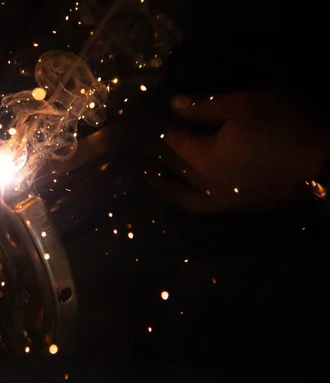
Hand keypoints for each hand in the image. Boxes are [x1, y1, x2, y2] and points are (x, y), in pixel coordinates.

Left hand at [152, 90, 329, 212]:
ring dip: (164, 186)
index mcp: (204, 159)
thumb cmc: (285, 126)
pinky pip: (200, 206)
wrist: (327, 166)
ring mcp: (222, 202)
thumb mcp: (244, 105)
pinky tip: (184, 192)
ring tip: (150, 177)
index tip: (151, 121)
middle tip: (140, 147)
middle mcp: (206, 185)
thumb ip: (205, 107)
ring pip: (183, 196)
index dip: (164, 129)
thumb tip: (173, 105)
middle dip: (157, 156)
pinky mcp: (238, 208)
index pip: (174, 142)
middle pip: (174, 169)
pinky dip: (185, 199)